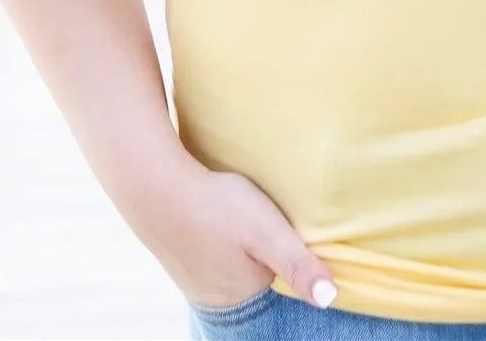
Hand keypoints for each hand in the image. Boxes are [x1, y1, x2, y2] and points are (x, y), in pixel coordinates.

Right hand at [148, 159, 338, 310]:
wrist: (155, 186)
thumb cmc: (217, 207)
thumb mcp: (267, 232)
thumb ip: (298, 264)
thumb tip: (330, 299)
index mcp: (242, 294)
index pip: (277, 280)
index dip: (285, 255)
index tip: (286, 232)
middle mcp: (214, 295)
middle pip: (252, 274)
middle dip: (260, 254)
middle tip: (262, 220)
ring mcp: (191, 277)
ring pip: (229, 264)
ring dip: (237, 246)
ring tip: (241, 220)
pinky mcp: (176, 255)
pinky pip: (207, 252)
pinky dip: (215, 239)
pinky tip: (216, 219)